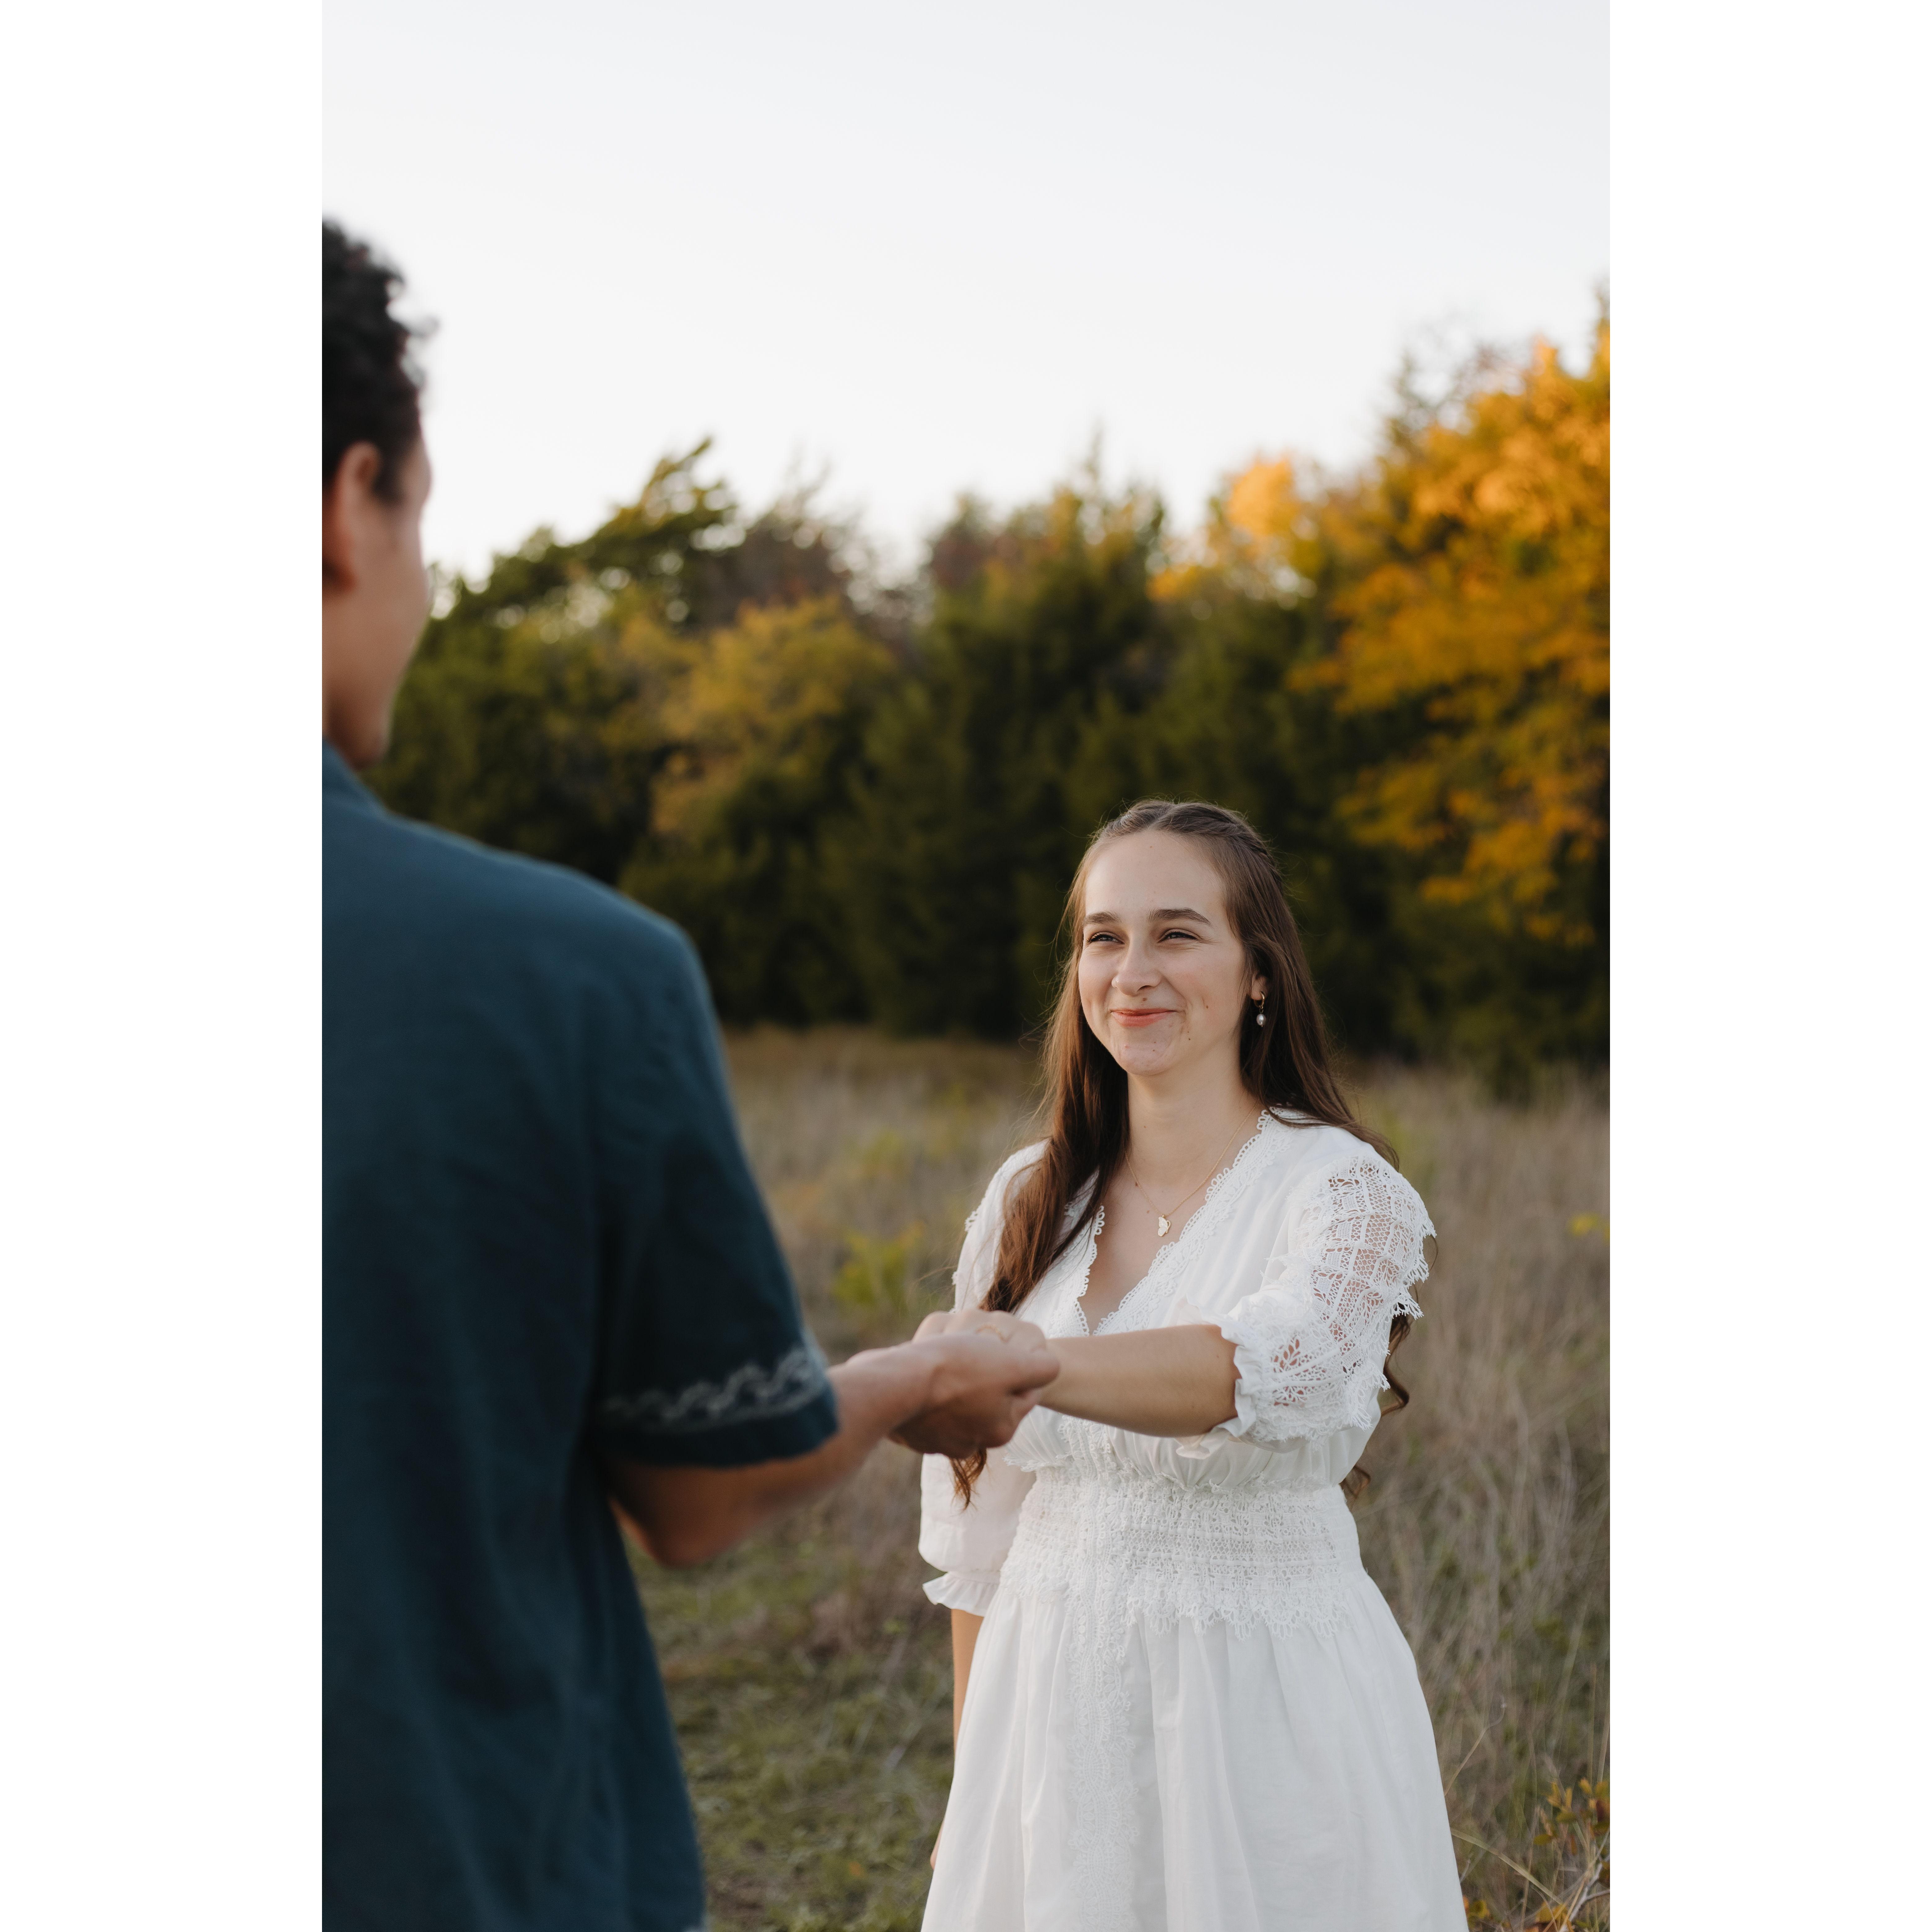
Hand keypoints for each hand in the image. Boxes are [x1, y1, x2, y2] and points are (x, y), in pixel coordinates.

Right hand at [887, 1315, 1058, 1456]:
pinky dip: (928, 1387)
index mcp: (1001, 1428)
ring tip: (943, 1356)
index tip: (1002, 1345)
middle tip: (971, 1348)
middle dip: (985, 1371)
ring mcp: (939, 1441)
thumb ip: (1040, 1368)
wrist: (891, 1386)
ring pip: (959, 1399)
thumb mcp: (1010, 1363)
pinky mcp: (911, 1432)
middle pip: (990, 1396)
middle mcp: (973, 1442)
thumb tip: (1051, 1368)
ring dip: (956, 1378)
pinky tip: (921, 1370)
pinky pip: (928, 1404)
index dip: (1019, 1363)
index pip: (1025, 1391)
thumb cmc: (954, 1370)